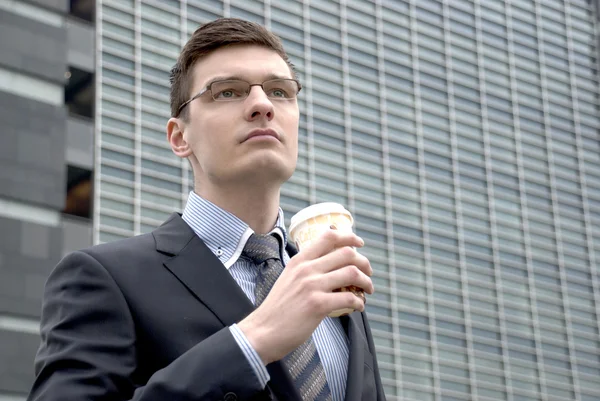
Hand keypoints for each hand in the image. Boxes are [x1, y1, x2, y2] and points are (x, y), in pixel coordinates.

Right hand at [237, 229, 373, 364]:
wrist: (263, 331)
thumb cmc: (278, 308)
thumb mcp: (288, 278)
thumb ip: (305, 269)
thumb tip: (327, 264)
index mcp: (299, 261)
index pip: (328, 237)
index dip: (349, 237)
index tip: (359, 243)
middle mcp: (306, 269)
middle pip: (346, 253)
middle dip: (364, 262)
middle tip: (368, 273)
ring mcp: (312, 286)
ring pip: (352, 273)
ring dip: (366, 282)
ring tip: (368, 290)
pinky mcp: (318, 305)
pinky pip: (349, 298)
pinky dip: (359, 302)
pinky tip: (358, 306)